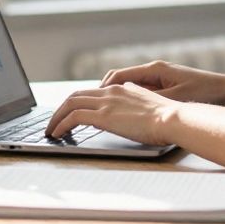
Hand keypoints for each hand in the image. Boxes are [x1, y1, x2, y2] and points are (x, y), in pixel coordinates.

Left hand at [45, 82, 180, 144]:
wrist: (173, 118)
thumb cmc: (167, 117)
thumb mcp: (148, 104)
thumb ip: (134, 101)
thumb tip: (127, 106)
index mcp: (121, 89)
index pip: (91, 92)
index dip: (77, 102)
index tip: (70, 113)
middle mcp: (110, 92)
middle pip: (75, 95)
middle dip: (61, 109)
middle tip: (54, 122)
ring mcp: (106, 103)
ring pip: (70, 104)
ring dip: (56, 118)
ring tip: (51, 130)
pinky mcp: (104, 116)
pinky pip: (73, 118)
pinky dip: (61, 125)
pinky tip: (57, 134)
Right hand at [99, 60, 224, 105]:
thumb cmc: (207, 92)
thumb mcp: (176, 98)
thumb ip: (151, 101)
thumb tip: (128, 104)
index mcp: (155, 70)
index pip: (117, 77)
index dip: (101, 89)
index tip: (90, 102)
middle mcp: (155, 72)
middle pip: (118, 80)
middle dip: (102, 94)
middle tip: (88, 109)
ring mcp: (161, 80)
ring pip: (128, 87)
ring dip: (114, 99)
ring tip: (102, 114)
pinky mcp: (168, 89)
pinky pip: (141, 94)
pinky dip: (129, 102)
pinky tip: (127, 116)